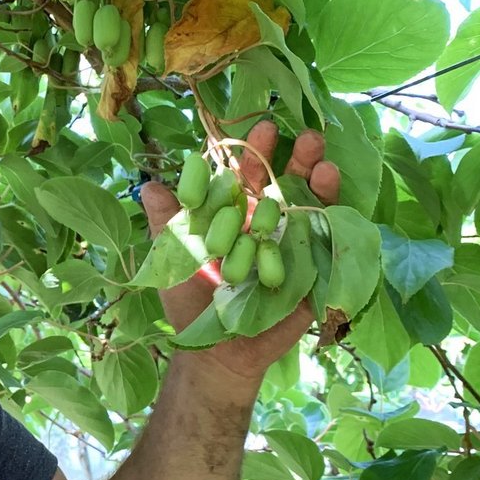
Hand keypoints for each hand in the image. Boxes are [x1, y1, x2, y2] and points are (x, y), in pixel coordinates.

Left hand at [139, 121, 340, 384]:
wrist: (216, 352)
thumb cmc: (190, 303)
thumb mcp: (173, 258)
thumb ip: (166, 222)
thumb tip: (150, 185)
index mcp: (232, 215)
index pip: (244, 175)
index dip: (251, 152)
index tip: (259, 127)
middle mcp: (265, 223)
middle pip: (281, 180)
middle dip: (291, 154)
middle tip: (299, 130)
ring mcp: (291, 243)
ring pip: (306, 200)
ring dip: (314, 172)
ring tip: (319, 151)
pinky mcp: (311, 266)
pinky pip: (324, 234)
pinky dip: (329, 206)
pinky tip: (330, 181)